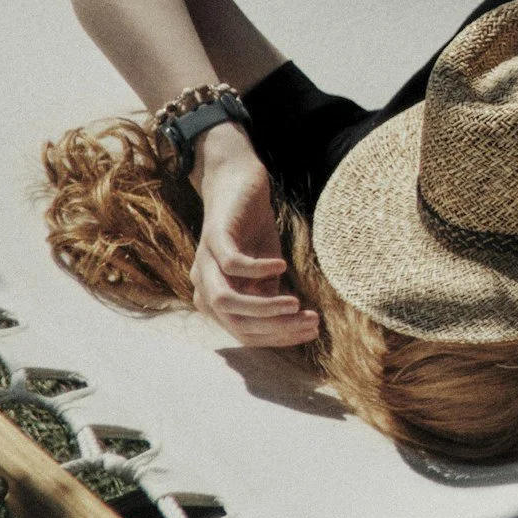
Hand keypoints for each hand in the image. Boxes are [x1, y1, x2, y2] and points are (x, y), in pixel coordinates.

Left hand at [192, 137, 319, 348]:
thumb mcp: (266, 267)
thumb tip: (289, 324)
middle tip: (311, 322)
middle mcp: (204, 283)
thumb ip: (268, 294)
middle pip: (233, 323)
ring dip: (262, 309)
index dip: (277, 336)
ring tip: (296, 304)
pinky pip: (231, 263)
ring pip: (224, 301)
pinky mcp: (214, 235)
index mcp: (215, 296)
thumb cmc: (252, 227)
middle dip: (274, 328)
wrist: (236, 180)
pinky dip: (257, 270)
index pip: (243, 331)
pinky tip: (282, 265)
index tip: (312, 331)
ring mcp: (206, 260)